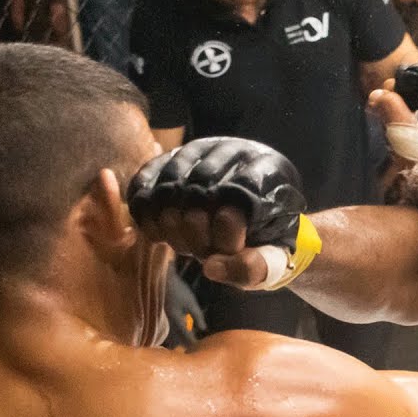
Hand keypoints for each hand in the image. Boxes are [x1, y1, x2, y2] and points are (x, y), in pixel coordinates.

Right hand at [127, 137, 313, 289]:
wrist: (254, 213)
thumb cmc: (265, 239)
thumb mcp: (273, 260)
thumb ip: (253, 268)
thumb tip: (211, 268)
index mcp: (271, 172)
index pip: (235, 200)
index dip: (225, 237)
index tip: (229, 251)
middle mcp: (236, 150)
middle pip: (197, 194)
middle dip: (197, 237)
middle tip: (205, 251)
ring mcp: (201, 148)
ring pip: (167, 189)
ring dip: (171, 228)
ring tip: (187, 243)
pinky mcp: (171, 156)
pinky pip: (144, 183)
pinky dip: (146, 214)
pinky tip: (161, 232)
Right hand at [162, 267, 205, 348]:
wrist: (157, 277)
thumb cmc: (176, 288)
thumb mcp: (190, 301)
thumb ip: (197, 315)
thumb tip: (203, 329)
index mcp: (176, 320)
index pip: (186, 337)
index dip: (193, 343)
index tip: (199, 349)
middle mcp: (166, 323)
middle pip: (175, 341)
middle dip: (183, 346)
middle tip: (191, 349)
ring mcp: (159, 321)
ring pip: (167, 338)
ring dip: (175, 342)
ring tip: (182, 344)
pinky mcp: (155, 318)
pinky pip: (162, 332)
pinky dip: (168, 335)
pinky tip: (172, 335)